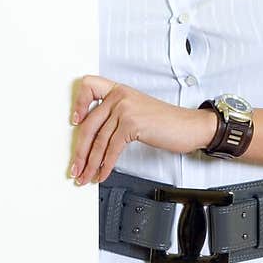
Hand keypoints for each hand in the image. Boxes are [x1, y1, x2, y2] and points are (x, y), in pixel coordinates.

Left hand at [68, 75, 216, 183]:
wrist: (188, 126)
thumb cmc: (164, 121)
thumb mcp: (135, 110)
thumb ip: (114, 115)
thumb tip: (92, 138)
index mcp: (118, 90)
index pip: (89, 86)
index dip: (78, 104)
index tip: (74, 121)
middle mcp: (119, 96)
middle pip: (89, 125)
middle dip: (79, 152)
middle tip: (75, 167)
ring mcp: (125, 109)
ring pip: (99, 141)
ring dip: (91, 164)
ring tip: (87, 176)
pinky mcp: (132, 124)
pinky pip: (112, 149)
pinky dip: (106, 165)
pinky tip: (103, 174)